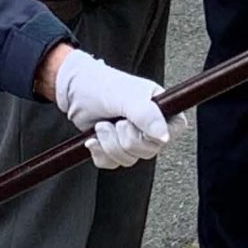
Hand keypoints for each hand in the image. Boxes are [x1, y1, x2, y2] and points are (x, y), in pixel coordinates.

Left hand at [48, 48, 171, 168]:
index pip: (173, 132)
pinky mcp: (114, 147)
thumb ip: (147, 115)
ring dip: (109, 144)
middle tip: (116, 122)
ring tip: (102, 124)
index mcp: (160, 108)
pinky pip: (112, 163)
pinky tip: (93, 138)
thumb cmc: (102, 85)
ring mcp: (132, 137)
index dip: (154, 135)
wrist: (74, 89)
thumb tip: (165, 137)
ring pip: (129, 159)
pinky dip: (100, 152)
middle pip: (149, 151)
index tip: (135, 124)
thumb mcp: (127, 97)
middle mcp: (149, 125)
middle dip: (125, 139)